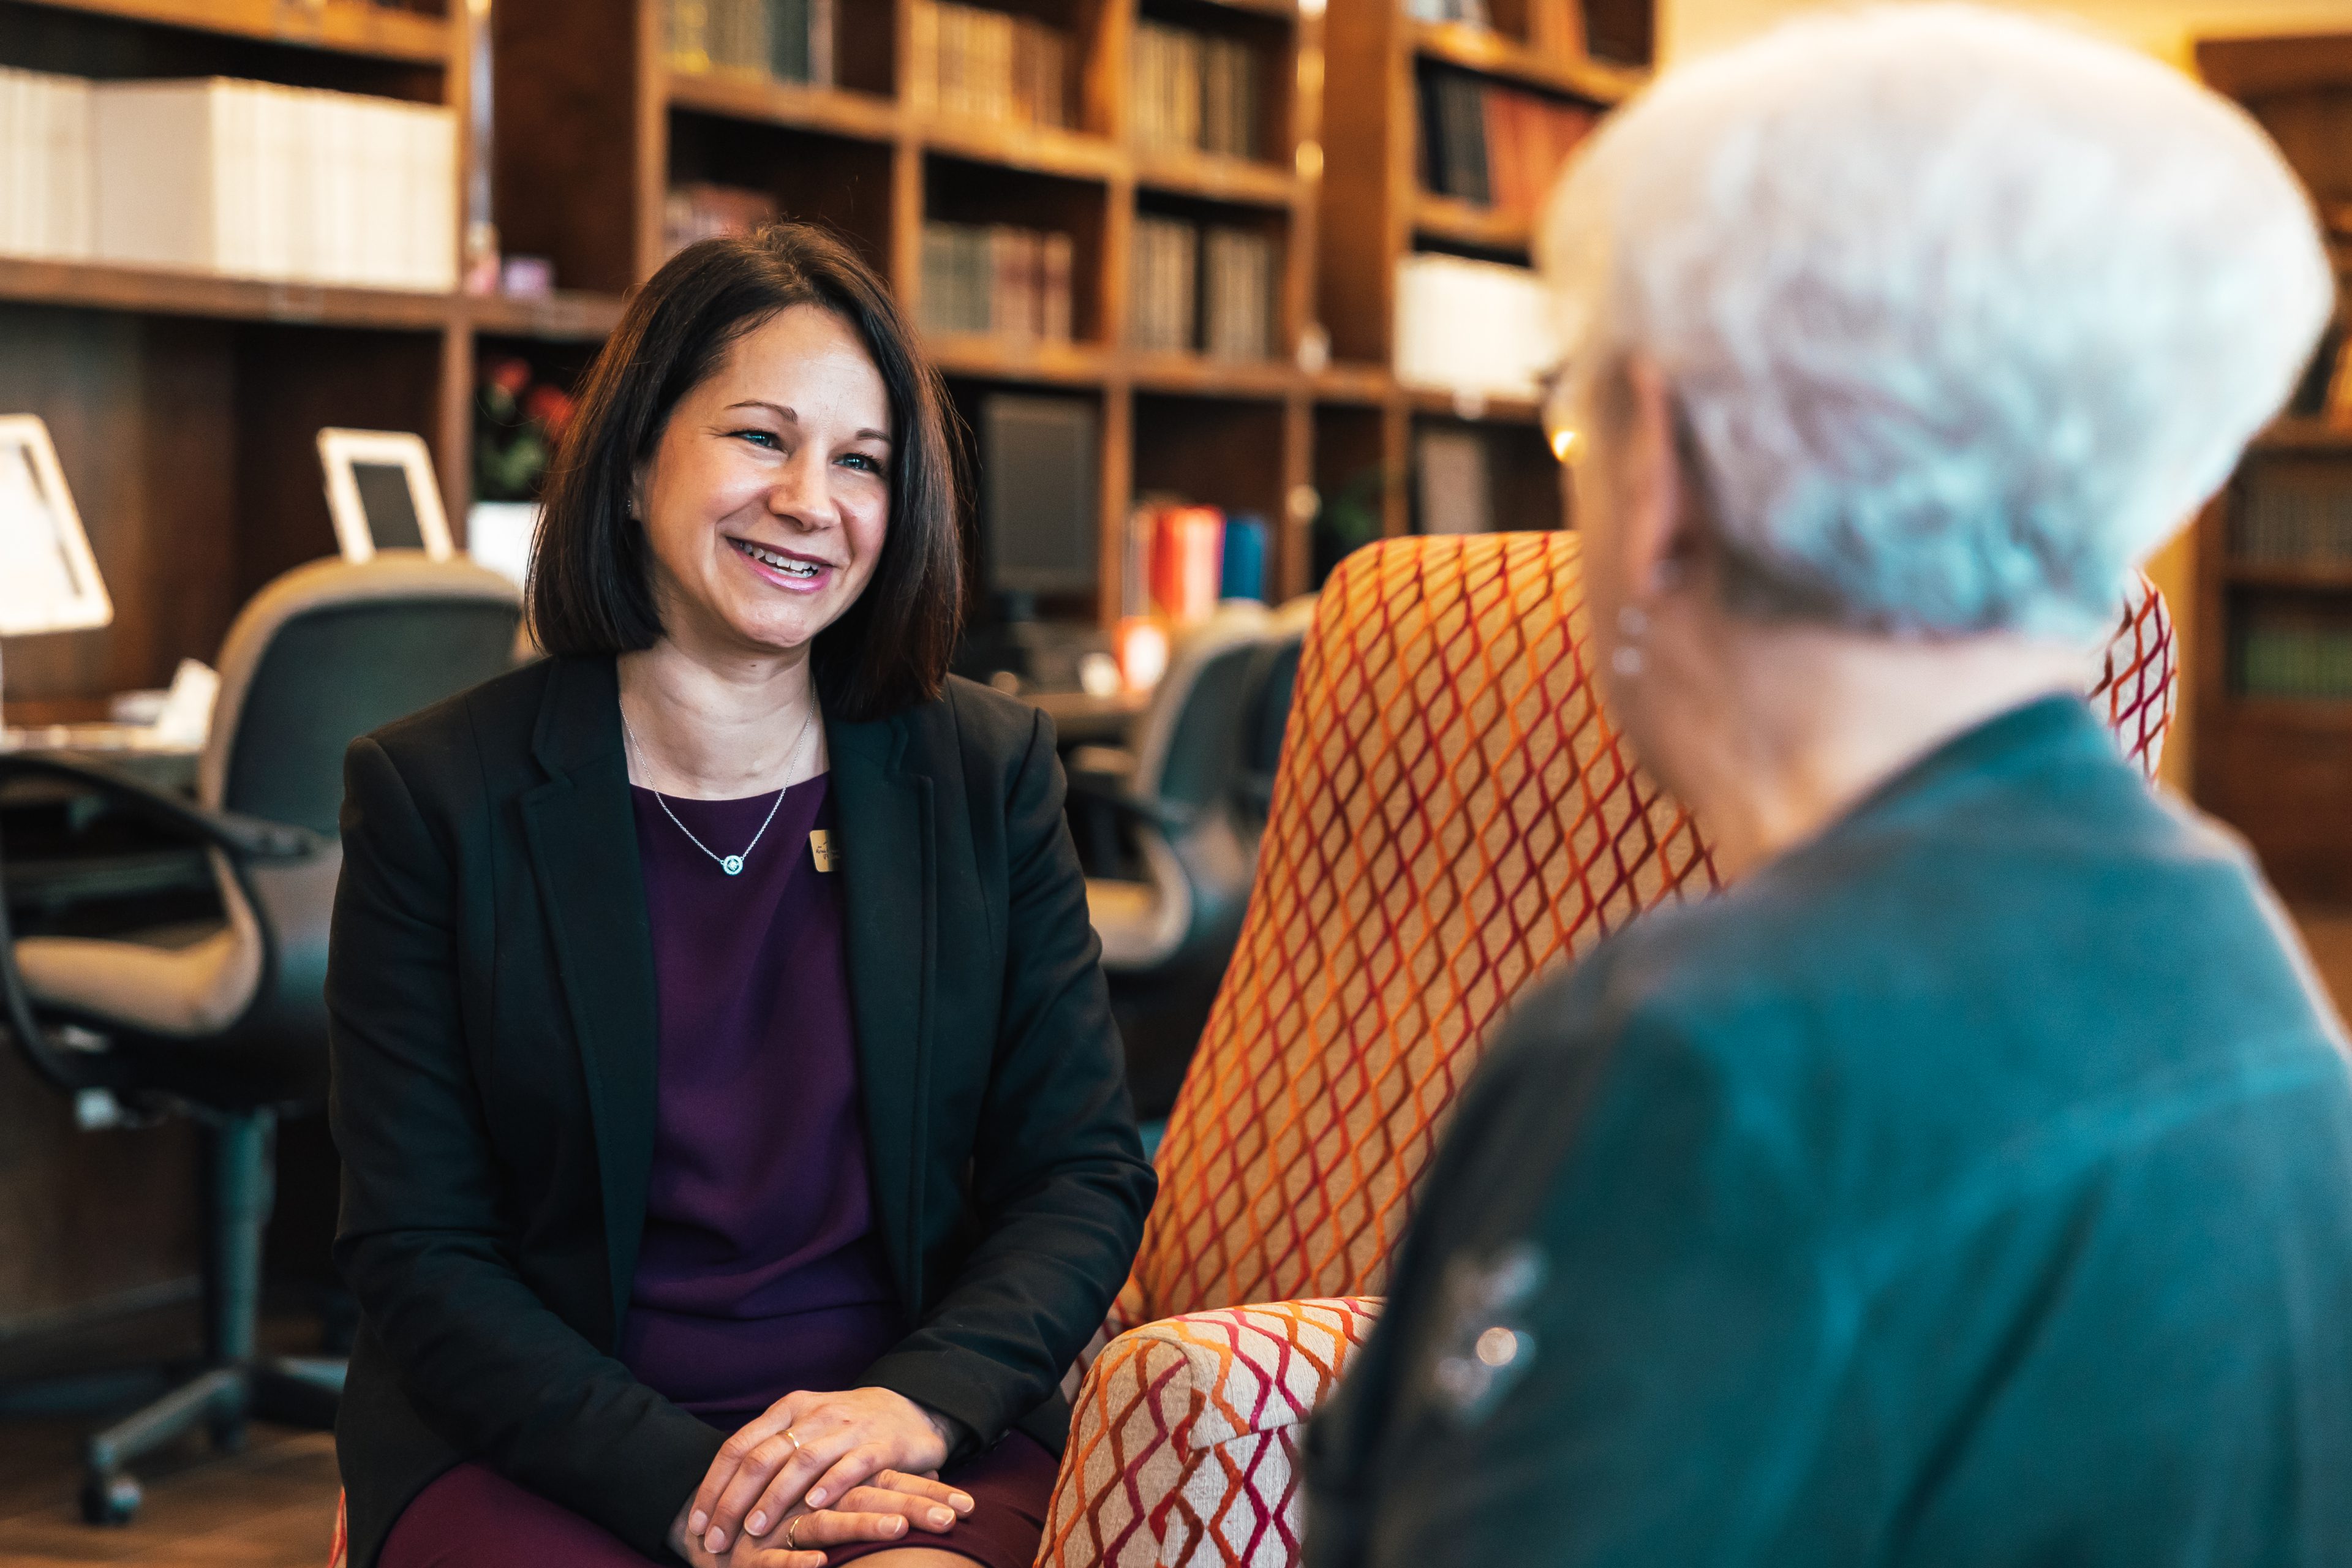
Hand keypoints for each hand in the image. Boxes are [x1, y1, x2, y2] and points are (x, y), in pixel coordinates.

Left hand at [687, 1387, 967, 1554]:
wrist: (913, 1410)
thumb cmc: (846, 1430)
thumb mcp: (804, 1429)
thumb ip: (769, 1452)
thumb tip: (719, 1496)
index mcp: (789, 1409)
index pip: (738, 1447)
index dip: (714, 1487)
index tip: (697, 1524)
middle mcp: (814, 1415)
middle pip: (763, 1457)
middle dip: (734, 1501)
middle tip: (717, 1540)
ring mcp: (849, 1428)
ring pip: (802, 1461)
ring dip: (775, 1498)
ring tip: (754, 1530)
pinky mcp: (881, 1445)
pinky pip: (852, 1465)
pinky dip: (831, 1485)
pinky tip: (814, 1508)